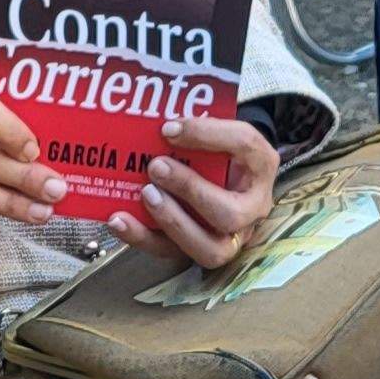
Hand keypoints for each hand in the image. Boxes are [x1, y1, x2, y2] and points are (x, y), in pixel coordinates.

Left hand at [105, 116, 281, 268]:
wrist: (230, 176)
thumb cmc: (222, 150)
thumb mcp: (222, 131)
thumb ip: (201, 126)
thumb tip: (161, 125)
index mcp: (261, 165)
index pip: (244, 144)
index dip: (208, 134)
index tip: (169, 128)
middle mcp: (252, 208)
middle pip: (230, 214)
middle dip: (190, 191)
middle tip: (156, 167)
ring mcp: (230, 237)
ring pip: (209, 249)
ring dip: (172, 221)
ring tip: (145, 194)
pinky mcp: (199, 250)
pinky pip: (172, 253)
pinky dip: (142, 237)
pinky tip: (118, 220)